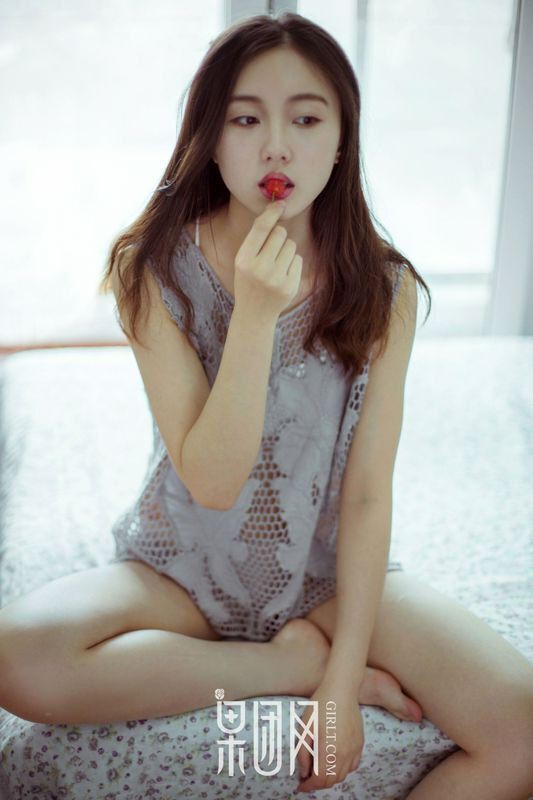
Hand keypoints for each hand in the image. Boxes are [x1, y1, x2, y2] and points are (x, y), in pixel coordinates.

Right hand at [233, 200, 302, 318]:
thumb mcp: (243, 261)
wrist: (254, 315)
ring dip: (286, 251)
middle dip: (278, 237)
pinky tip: (282, 275)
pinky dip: (292, 264)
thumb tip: (277, 211)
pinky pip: (298, 260)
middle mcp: (259, 268)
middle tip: (271, 251)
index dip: (272, 213)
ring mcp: (276, 279)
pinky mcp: (290, 286)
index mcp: (243, 260)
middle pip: (280, 233)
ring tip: (275, 266)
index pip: (260, 228)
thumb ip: (257, 240)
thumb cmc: (249, 281)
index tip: (281, 204)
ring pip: (291, 245)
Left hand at [294, 679, 364, 793]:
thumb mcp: (305, 728)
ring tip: (318, 770)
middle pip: (332, 781)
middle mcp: (345, 755)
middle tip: (307, 778)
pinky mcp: (360, 743)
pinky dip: (343, 770)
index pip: (319, 780)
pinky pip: (353, 765)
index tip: (300, 785)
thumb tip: (304, 772)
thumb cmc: (321, 705)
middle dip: (318, 784)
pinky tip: (334, 762)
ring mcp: (355, 749)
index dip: (308, 786)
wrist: (342, 689)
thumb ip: (303, 753)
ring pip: (343, 775)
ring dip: (330, 778)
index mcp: (329, 752)